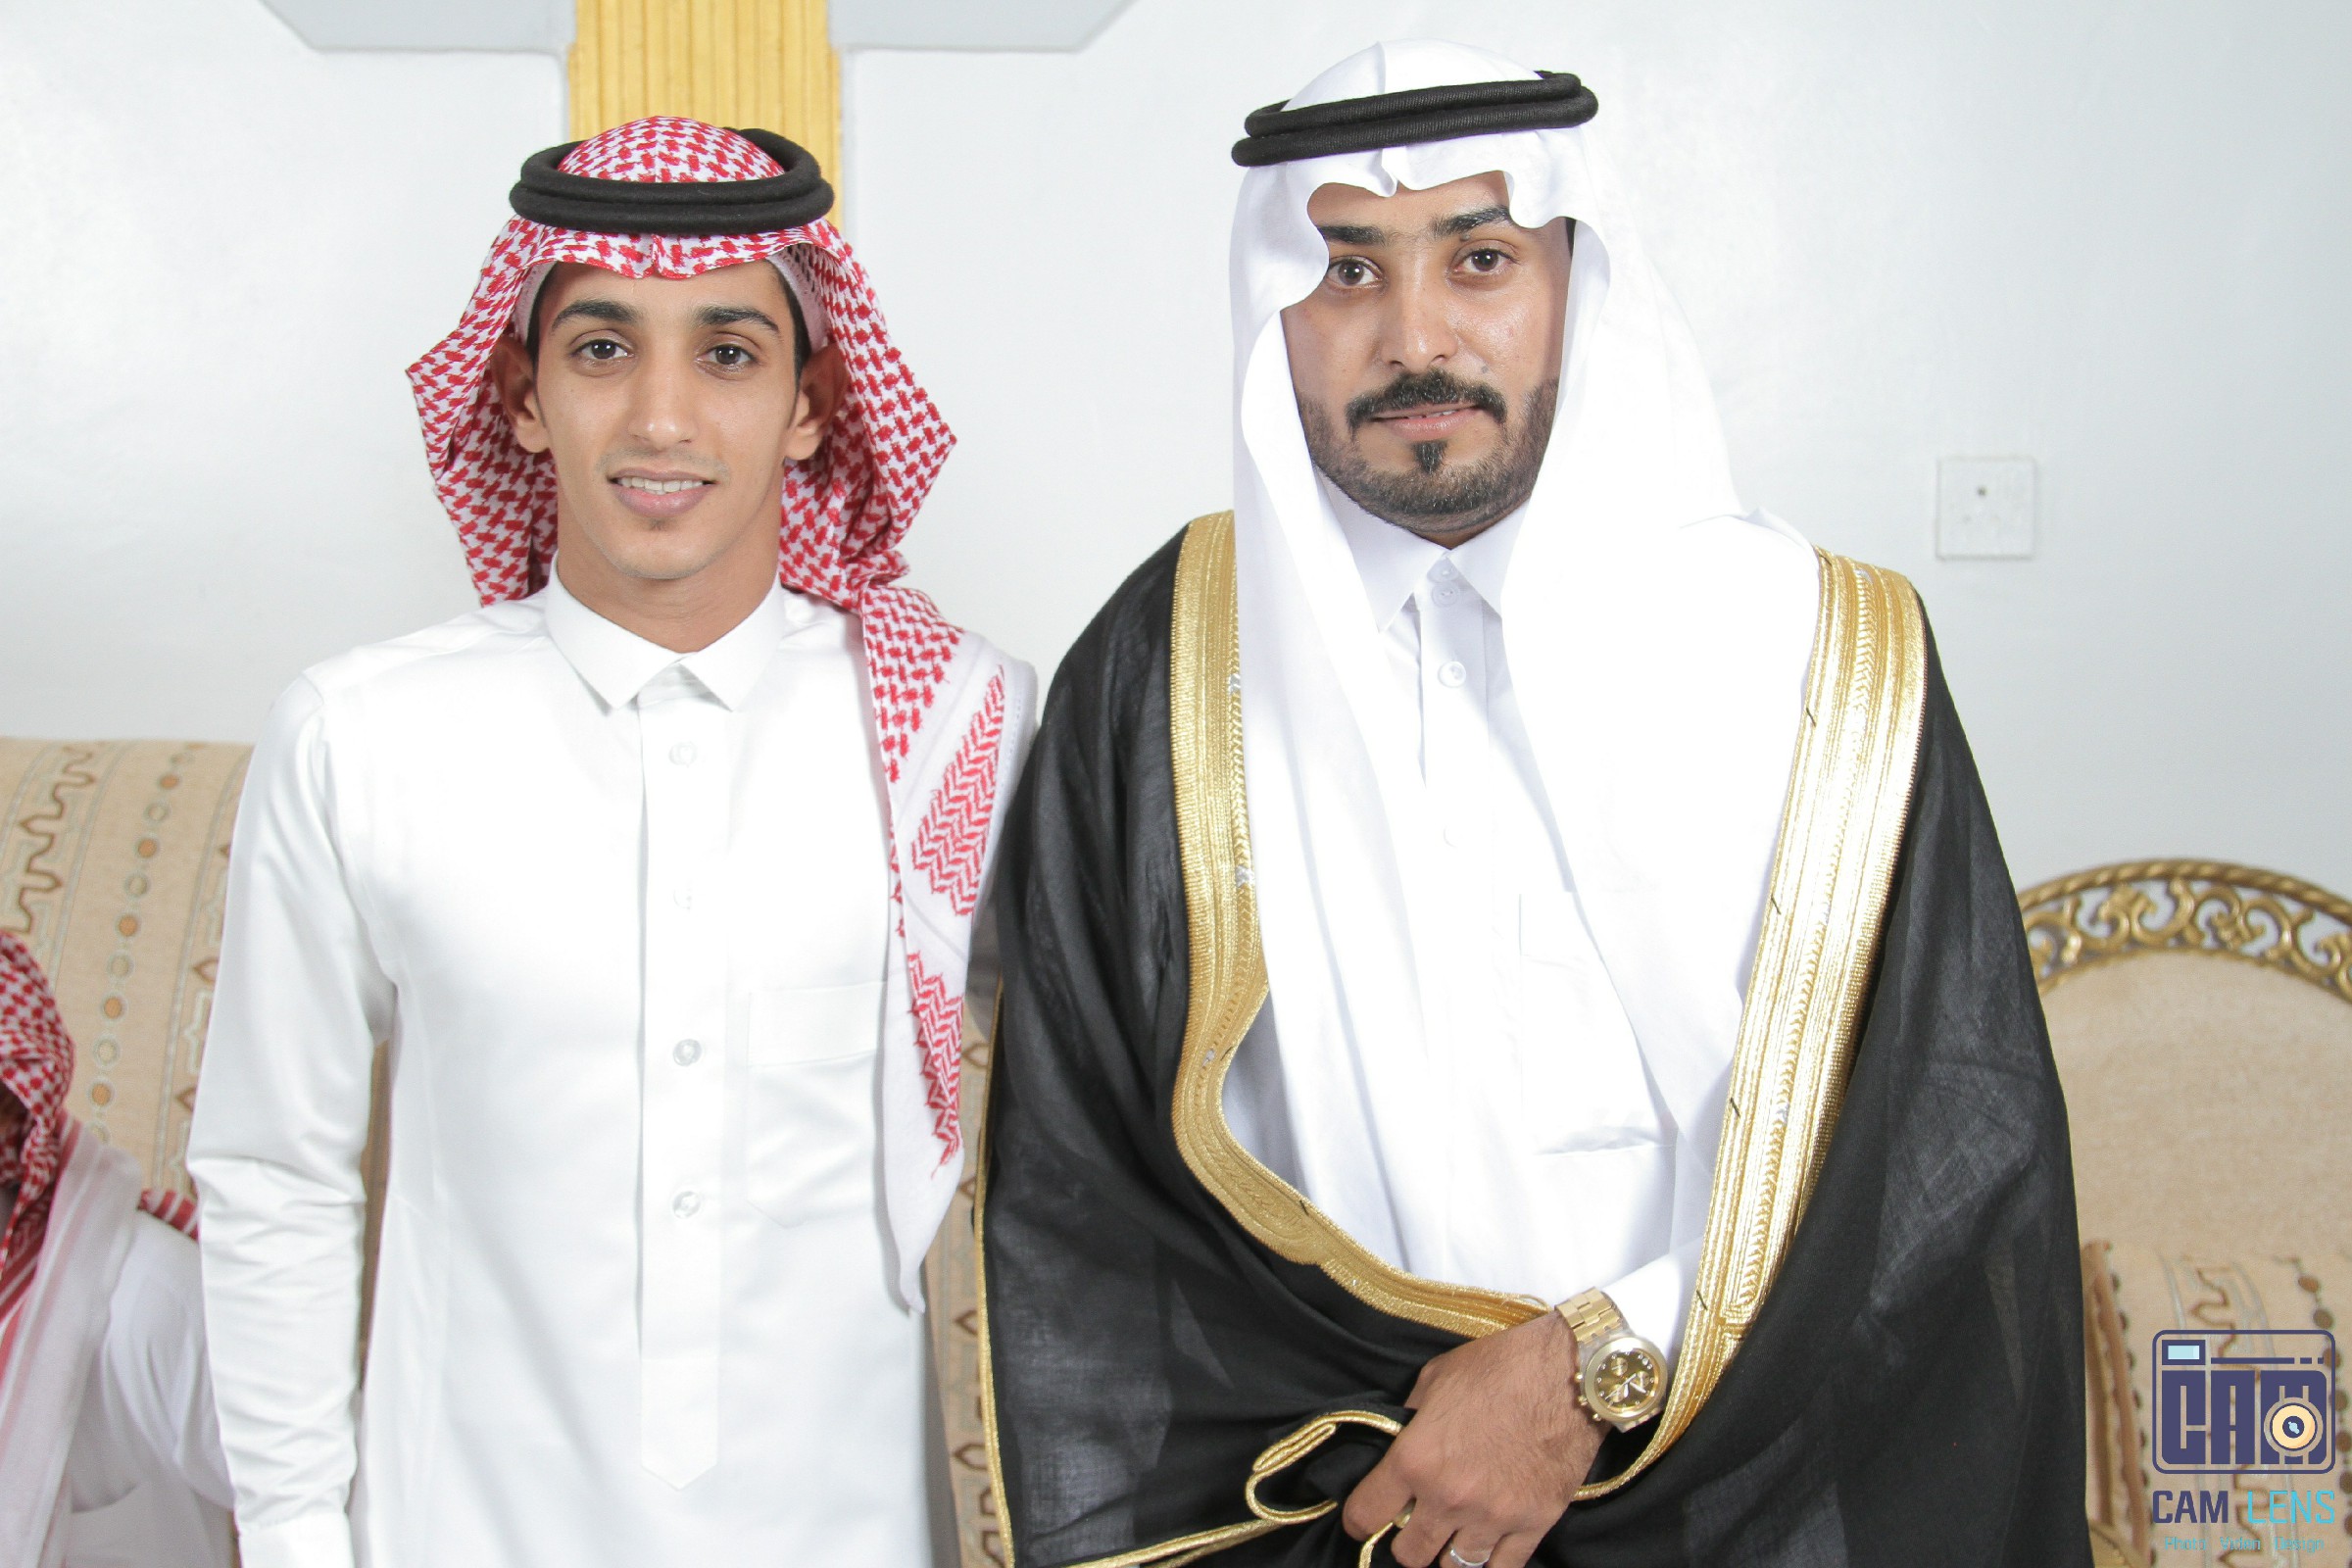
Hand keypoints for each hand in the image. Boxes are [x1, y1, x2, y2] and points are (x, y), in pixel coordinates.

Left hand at [1340, 1310, 1601, 1567]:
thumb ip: (1411, 1418)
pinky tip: (1482, 1551)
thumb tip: (1400, 1438)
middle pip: (1409, 1554)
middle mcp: (1449, 1497)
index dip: (1358, 1520)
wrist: (1569, 1371)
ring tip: (1448, 1538)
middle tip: (1412, 1527)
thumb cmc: (1500, 1366)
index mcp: (1416, 1459)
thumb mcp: (1436, 1379)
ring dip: (1445, 1555)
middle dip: (1405, 1543)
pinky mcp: (1533, 1524)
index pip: (1366, 1515)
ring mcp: (1493, 1517)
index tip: (1362, 1520)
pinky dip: (1488, 1564)